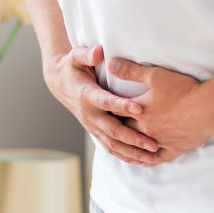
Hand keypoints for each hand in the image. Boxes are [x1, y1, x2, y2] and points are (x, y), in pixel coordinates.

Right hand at [43, 45, 159, 164]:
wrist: (60, 84)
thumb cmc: (72, 68)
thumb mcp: (75, 57)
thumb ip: (87, 54)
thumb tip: (99, 51)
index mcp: (87, 95)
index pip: (106, 102)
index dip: (122, 105)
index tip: (140, 108)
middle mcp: (89, 114)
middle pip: (112, 130)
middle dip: (133, 138)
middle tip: (153, 143)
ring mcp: (92, 126)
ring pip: (112, 144)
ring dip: (132, 152)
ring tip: (152, 158)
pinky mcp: (95, 132)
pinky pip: (110, 148)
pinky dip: (125, 156)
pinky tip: (140, 161)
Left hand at [107, 57, 213, 165]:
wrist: (209, 107)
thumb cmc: (183, 89)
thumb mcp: (155, 75)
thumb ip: (131, 71)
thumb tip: (111, 64)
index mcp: (139, 112)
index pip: (116, 113)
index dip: (107, 112)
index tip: (99, 112)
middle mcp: (146, 130)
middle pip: (125, 132)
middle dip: (116, 130)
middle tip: (106, 129)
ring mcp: (160, 141)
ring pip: (138, 148)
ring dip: (129, 148)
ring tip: (121, 147)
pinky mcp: (174, 148)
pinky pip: (157, 158)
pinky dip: (148, 160)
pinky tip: (144, 160)